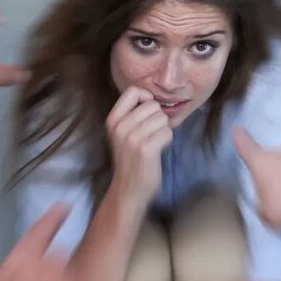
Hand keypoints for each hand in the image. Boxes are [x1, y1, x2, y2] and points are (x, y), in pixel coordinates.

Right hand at [106, 86, 172, 202]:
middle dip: (157, 118)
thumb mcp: (122, 133)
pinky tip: (158, 150)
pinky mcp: (146, 149)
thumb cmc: (129, 159)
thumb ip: (132, 115)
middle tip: (150, 134)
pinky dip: (167, 141)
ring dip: (163, 130)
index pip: (133, 91)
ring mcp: (133, 138)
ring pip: (162, 118)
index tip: (147, 113)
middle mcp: (120, 127)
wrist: (128, 189)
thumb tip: (153, 98)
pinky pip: (167, 132)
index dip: (146, 98)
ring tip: (153, 142)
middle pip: (153, 105)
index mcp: (113, 120)